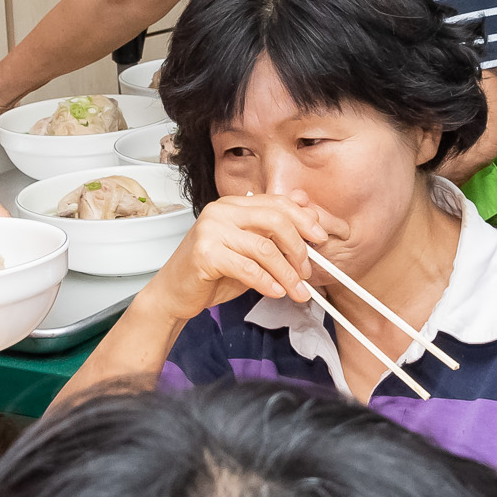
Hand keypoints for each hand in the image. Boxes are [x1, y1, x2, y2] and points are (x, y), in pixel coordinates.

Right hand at [145, 193, 334, 321]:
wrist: (174, 293)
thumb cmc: (212, 273)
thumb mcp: (249, 250)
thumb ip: (273, 235)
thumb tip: (308, 214)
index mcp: (233, 205)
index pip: (277, 202)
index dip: (304, 219)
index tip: (321, 238)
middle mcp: (221, 211)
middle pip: (275, 219)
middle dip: (299, 247)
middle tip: (308, 270)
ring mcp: (211, 230)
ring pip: (264, 248)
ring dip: (287, 273)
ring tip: (297, 290)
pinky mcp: (205, 254)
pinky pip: (247, 267)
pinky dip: (267, 282)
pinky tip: (276, 292)